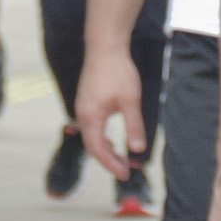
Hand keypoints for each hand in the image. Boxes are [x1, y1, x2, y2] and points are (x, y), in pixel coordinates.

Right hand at [75, 45, 146, 174]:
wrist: (105, 47)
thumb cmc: (117, 72)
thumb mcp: (130, 101)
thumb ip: (133, 126)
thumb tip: (138, 149)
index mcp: (91, 117)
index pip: (98, 150)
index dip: (111, 165)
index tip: (125, 174)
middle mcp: (82, 114)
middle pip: (92, 146)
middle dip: (108, 160)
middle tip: (125, 170)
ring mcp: (83, 107)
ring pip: (90, 136)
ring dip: (104, 149)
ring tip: (120, 158)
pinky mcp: (86, 101)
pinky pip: (90, 126)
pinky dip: (100, 137)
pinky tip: (110, 138)